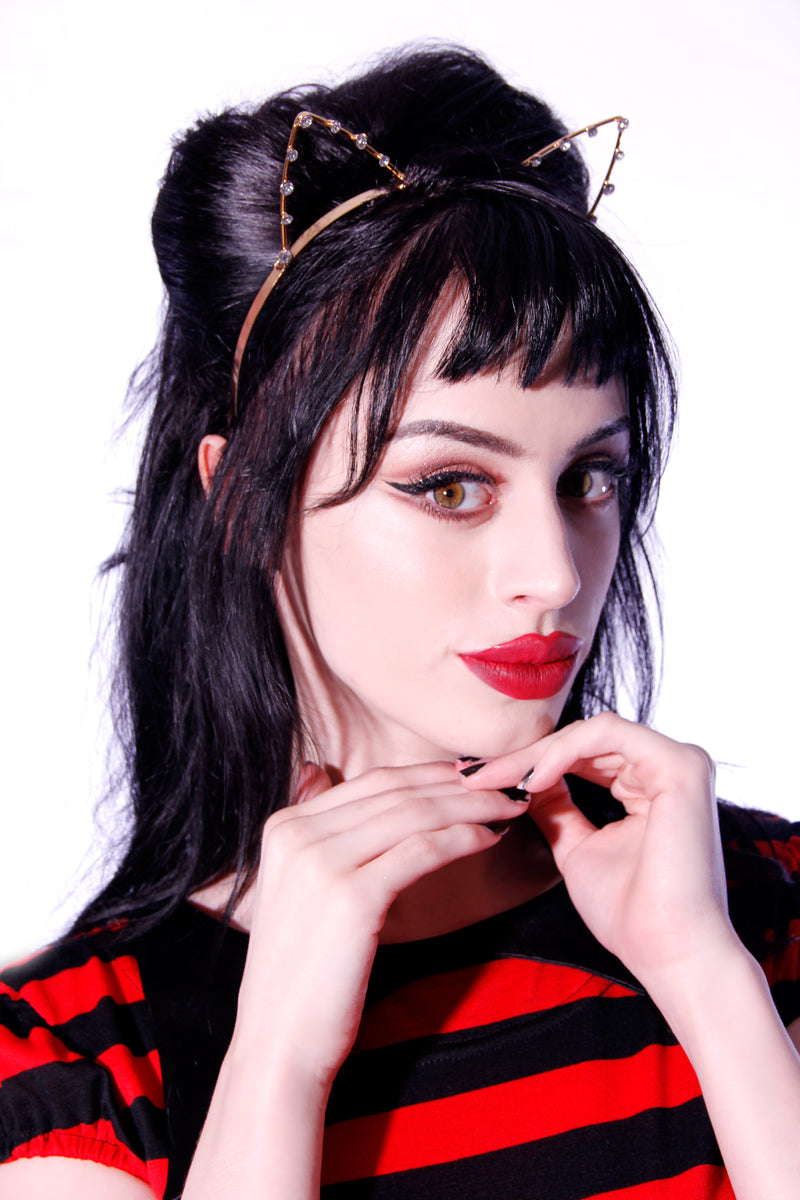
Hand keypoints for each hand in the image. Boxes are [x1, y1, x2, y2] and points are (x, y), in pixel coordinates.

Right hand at [230, 762, 527, 1089]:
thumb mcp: (297, 888)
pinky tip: (489, 839)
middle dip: (458, 784)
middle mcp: (297, 834)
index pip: (372, 781)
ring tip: (509, 807)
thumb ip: (315, 834)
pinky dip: (463, 839)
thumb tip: (321, 772)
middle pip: (396, 791)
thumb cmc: (301, 973)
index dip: (429, 774)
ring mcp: (322, 862)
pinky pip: (422, 851)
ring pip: (414, 814)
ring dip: (471, 805)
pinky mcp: (352, 896)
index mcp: (284, 826)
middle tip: (505, 783)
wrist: (279, 1042)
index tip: (472, 776)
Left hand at [458, 713, 737, 986]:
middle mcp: (667, 767)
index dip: (530, 764)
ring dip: (537, 755)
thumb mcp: (576, 848)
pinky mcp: (681, 765)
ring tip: (499, 779)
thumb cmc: (629, 914)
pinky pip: (608, 734)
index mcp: (650, 785)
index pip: (582, 756)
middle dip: (525, 758)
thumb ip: (557, 809)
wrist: (666, 951)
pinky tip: (534, 779)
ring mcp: (680, 761)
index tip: (479, 779)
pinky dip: (564, 752)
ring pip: (590, 733)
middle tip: (475, 775)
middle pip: (583, 742)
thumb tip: (526, 781)